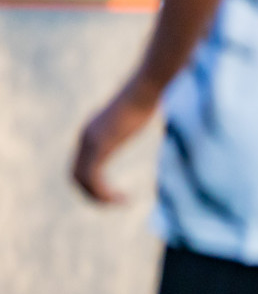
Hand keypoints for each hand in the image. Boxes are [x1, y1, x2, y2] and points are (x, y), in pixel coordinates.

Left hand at [71, 76, 159, 203]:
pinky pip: (94, 178)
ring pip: (83, 181)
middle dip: (93, 196)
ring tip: (123, 202)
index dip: (93, 187)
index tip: (115, 194)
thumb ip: (127, 122)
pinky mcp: (100, 145)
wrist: (145, 90)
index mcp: (89, 133)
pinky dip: (105, 193)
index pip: (79, 168)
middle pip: (76, 178)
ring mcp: (90, 142)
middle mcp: (84, 138)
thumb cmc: (146, 100)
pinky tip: (124, 197)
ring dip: (101, 198)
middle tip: (117, 203)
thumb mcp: (131, 116)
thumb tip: (139, 118)